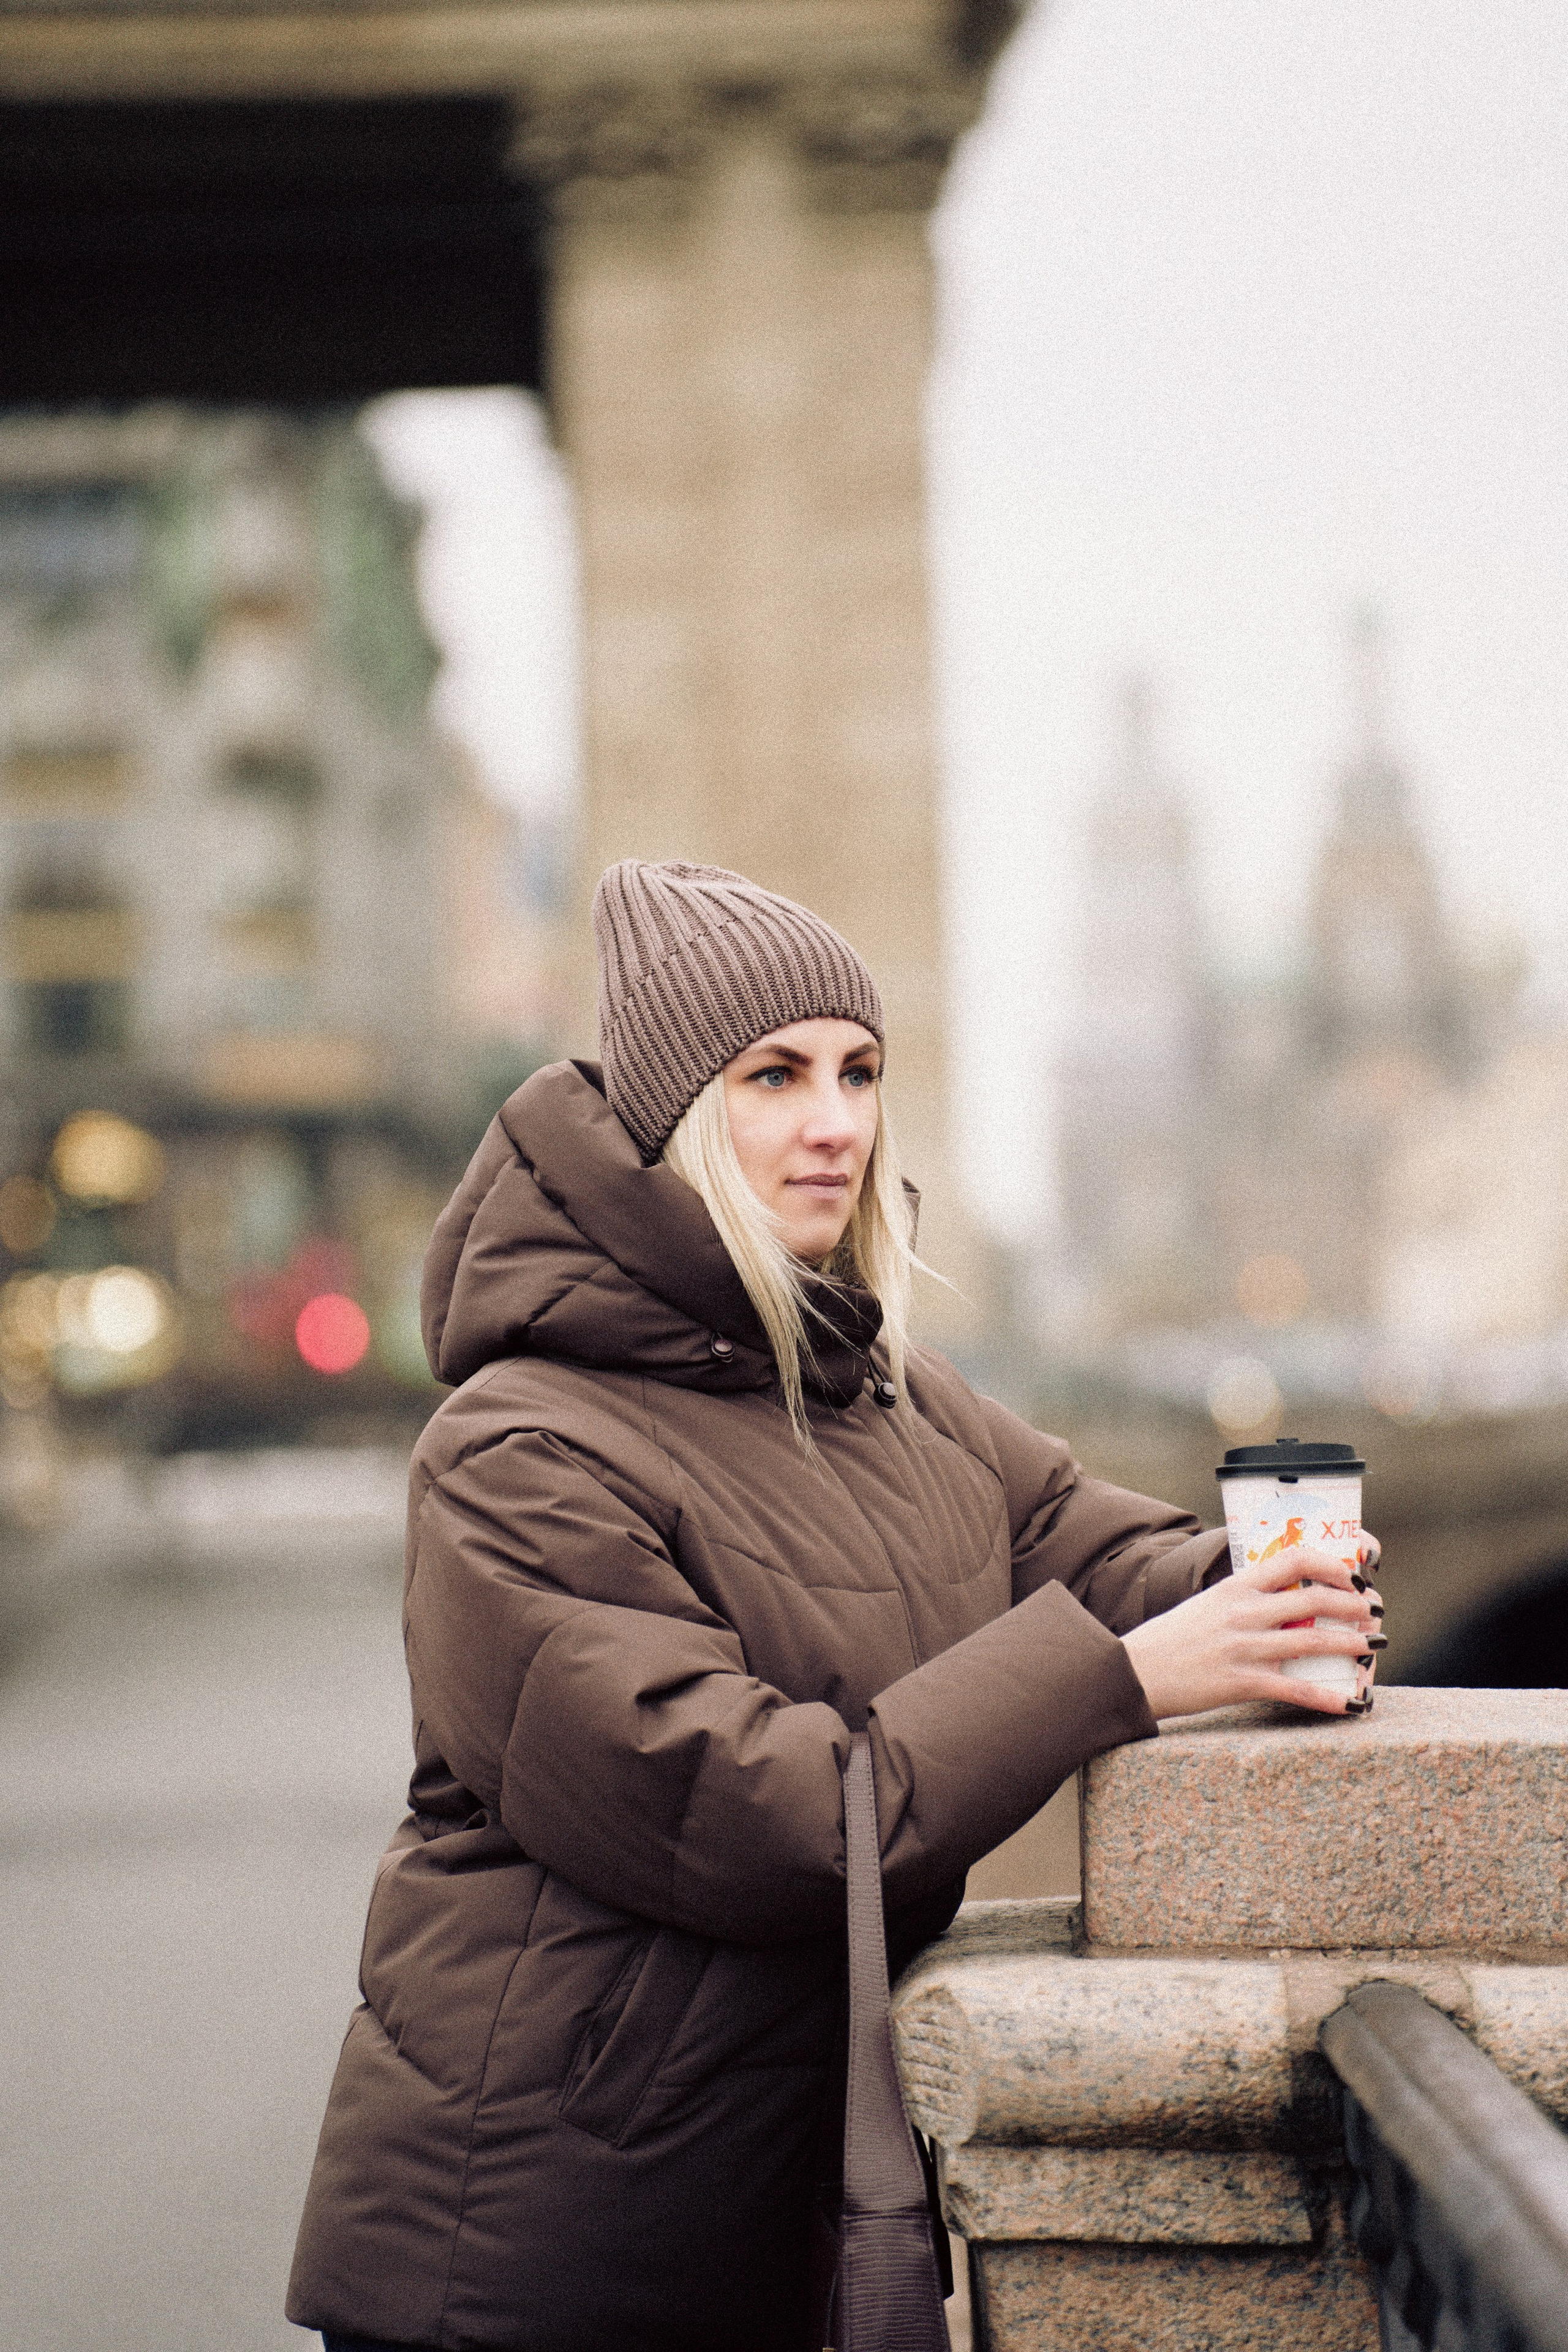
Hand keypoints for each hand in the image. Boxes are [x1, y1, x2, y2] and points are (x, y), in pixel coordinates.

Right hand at [1121, 1535, 1383, 1721]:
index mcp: (1235, 1587)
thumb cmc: (1172, 1639)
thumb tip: (1283, 1599)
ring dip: (1351, 1643)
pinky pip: (1297, 1688)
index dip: (1330, 1564)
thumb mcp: (1208, 1605)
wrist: (1136, 1672)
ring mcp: (1245, 1647)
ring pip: (1314, 1640)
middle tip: (1373, 1611)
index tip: (1351, 1574)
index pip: (1293, 1559)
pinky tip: (1352, 1702)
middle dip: (1353, 1604)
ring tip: (1373, 1645)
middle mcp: (1244, 1612)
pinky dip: (1330, 1696)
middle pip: (1313, 1599)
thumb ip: (1245, 1600)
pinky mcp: (1243, 1682)